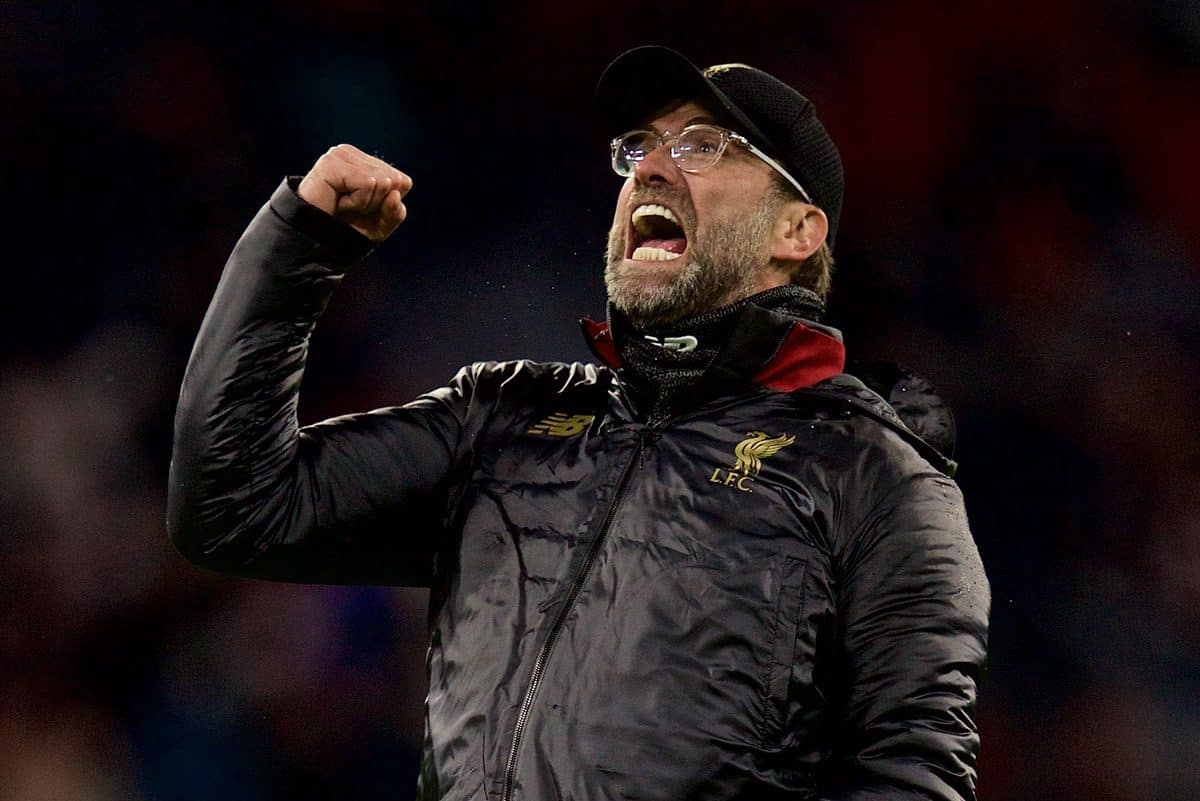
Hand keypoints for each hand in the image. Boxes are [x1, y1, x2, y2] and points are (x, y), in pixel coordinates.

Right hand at [297, 144, 412, 241]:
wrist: (312, 241)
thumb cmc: (344, 230)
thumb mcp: (379, 225)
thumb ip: (394, 212)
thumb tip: (395, 194)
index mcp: (365, 163)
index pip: (402, 181)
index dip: (387, 204)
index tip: (362, 210)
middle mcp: (353, 154)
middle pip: (394, 181)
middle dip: (376, 204)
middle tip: (350, 210)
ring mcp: (340, 155)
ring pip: (382, 182)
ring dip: (364, 204)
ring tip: (342, 206)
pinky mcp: (331, 162)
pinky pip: (367, 184)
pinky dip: (357, 202)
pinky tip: (337, 203)